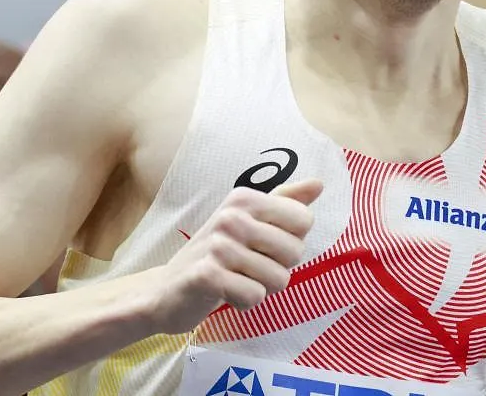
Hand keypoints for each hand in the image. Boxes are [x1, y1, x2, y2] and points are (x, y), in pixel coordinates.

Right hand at [148, 178, 323, 333]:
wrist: (166, 289)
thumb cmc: (215, 256)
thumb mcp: (248, 222)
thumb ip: (284, 203)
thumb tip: (318, 184)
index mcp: (243, 198)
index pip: (304, 220)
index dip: (290, 241)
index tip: (261, 245)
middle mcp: (230, 216)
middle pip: (295, 251)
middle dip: (278, 268)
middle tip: (247, 266)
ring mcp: (217, 245)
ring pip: (278, 279)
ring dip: (260, 287)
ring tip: (235, 279)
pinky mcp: (207, 275)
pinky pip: (255, 296)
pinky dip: (244, 302)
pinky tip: (224, 293)